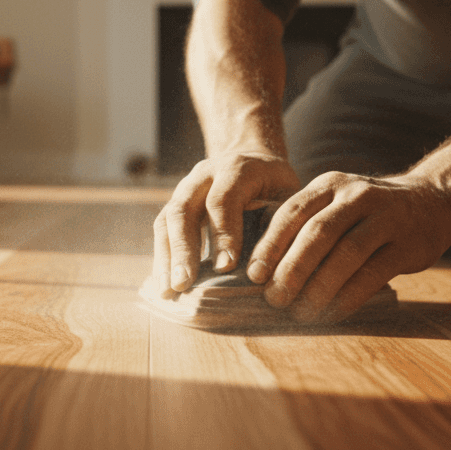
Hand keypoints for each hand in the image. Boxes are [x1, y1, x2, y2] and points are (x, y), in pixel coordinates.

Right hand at [152, 152, 301, 297]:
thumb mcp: (288, 195)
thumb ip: (280, 222)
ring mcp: (184, 188)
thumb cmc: (276, 186)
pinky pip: (162, 230)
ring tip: (167, 291)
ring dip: (166, 257)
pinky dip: (162, 258)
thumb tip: (270, 266)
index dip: (223, 233)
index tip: (225, 268)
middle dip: (183, 249)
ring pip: (167, 220)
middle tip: (184, 284)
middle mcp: (204, 175)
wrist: (252, 159)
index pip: (223, 200)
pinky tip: (165, 285)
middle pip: (184, 210)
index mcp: (237, 168)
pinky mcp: (175, 204)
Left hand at [246, 171, 450, 322]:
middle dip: (292, 270)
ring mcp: (385, 218)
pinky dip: (349, 297)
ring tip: (301, 312)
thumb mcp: (336, 201)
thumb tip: (262, 270)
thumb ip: (306, 224)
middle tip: (275, 299)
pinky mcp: (407, 244)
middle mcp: (356, 196)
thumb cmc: (367, 212)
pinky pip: (373, 274)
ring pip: (346, 254)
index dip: (270, 246)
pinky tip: (332, 312)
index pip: (292, 213)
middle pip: (317, 234)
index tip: (254, 276)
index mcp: (330, 185)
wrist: (432, 200)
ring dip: (319, 288)